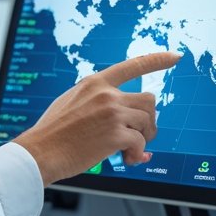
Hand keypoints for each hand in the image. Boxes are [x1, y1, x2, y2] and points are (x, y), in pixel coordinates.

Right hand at [13, 51, 180, 185]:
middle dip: (149, 120)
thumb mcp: (70, 103)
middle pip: (148, 100)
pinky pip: (140, 144)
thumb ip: (97, 104)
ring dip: (144, 139)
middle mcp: (106, 94)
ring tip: (129, 150)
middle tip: (141, 135)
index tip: (174, 56)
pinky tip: (125, 159)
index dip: (157, 60)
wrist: (40, 151)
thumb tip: (126, 125)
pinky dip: (136, 155)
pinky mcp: (116, 134)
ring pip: (147, 122)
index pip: (132, 66)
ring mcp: (112, 113)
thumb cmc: (52, 133)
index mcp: (95, 83)